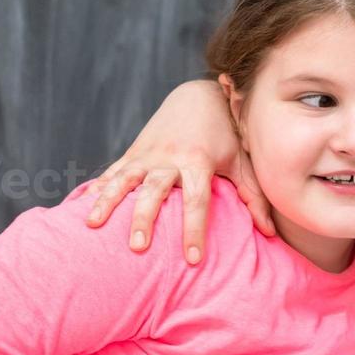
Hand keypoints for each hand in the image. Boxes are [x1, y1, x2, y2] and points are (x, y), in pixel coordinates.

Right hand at [84, 79, 274, 261]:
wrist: (199, 95)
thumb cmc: (227, 134)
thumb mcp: (242, 161)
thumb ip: (253, 196)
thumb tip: (270, 234)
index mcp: (198, 160)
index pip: (197, 200)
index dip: (194, 230)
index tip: (191, 259)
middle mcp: (170, 157)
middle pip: (155, 192)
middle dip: (145, 219)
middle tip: (138, 247)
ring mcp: (148, 153)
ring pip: (125, 179)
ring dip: (108, 202)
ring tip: (92, 224)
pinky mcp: (134, 152)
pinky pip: (114, 172)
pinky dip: (98, 188)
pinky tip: (83, 208)